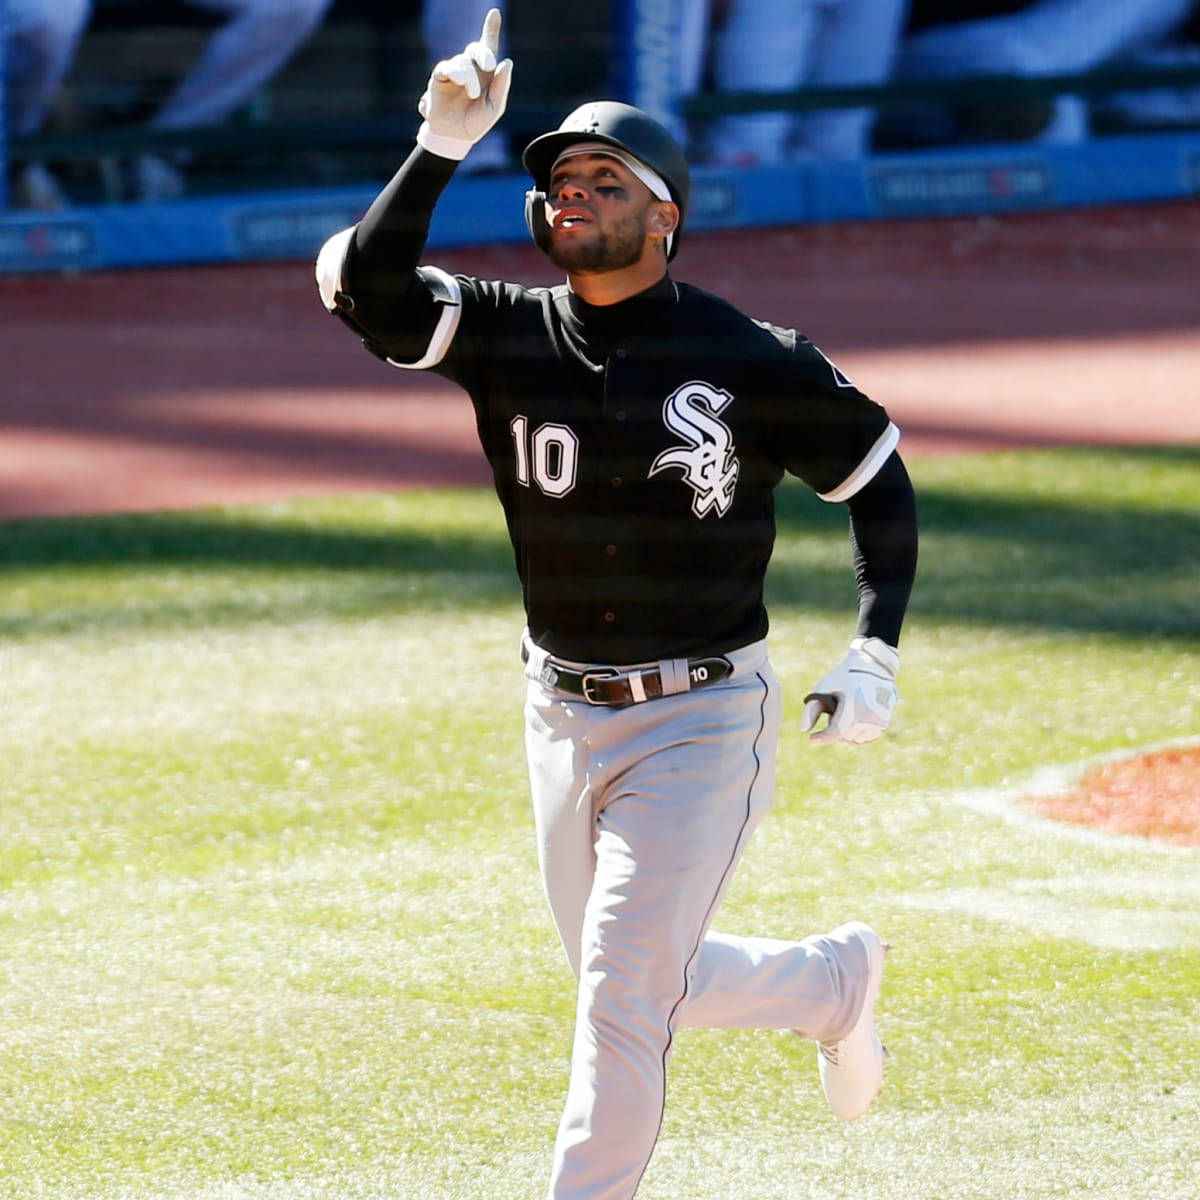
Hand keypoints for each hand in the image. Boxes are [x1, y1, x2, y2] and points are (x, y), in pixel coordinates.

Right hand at [417, 8, 513, 161]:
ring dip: (470, 76)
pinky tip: (461, 82)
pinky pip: (447, 68)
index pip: (488, 46)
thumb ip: (501, 86)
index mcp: (485, 74)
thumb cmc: (475, 122)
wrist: (455, 138)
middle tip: (489, 66)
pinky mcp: (439, 78)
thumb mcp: (494, 108)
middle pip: (475, 48)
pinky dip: (456, 73)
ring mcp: (454, 72)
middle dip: (483, 52)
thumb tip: (506, 62)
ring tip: (473, 93)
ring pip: (462, 61)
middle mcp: (469, 69)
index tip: (495, 12)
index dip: (490, 28)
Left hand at [800, 637, 898, 745]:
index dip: (822, 738)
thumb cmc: (845, 675)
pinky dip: (857, 734)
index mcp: (856, 705)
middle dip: (834, 730)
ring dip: (846, 734)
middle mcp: (871, 715)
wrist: (873, 665)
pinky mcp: (885, 722)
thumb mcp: (824, 687)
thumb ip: (812, 709)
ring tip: (843, 715)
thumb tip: (804, 730)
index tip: (812, 739)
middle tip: (832, 715)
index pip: (836, 732)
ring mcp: (880, 720)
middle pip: (845, 737)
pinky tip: (853, 721)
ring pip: (856, 740)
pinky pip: (867, 738)